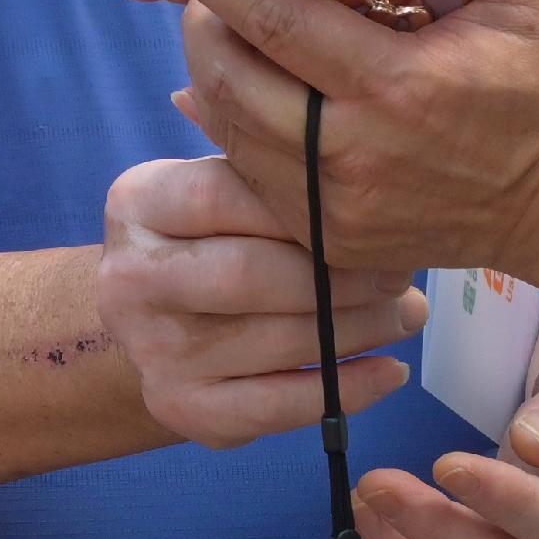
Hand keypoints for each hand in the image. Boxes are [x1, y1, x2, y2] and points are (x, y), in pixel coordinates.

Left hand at [95, 0, 538, 291]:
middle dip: (200, 23)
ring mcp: (340, 204)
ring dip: (207, 74)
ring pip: (233, 132)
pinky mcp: (334, 240)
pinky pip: (252, 178)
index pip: (279, 25)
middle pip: (235, 82)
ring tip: (211, 27)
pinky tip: (217, 94)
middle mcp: (356, 151)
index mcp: (399, 83)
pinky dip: (226, 130)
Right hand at [100, 156, 426, 447]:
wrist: (149, 321)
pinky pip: (278, 406)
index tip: (375, 211)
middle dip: (342, 275)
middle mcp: (129, 279)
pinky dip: (345, 391)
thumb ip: (267, 158)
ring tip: (409, 313)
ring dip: (360, 330)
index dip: (307, 205)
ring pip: (275, 342)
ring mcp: (152, 350)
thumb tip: (342, 131)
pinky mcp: (182, 407)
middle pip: (250, 274)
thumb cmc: (208, 236)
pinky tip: (389, 371)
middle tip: (403, 273)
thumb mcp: (216, 182)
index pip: (222, 194)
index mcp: (136, 203)